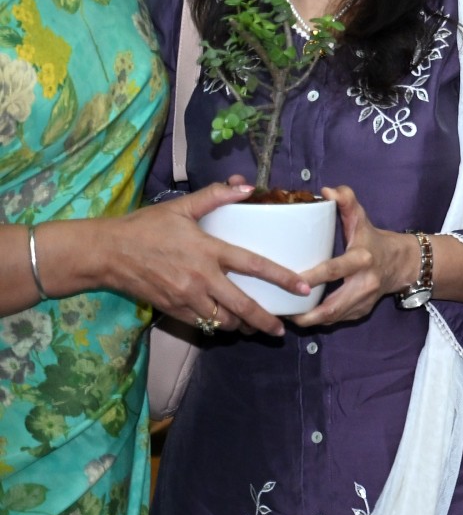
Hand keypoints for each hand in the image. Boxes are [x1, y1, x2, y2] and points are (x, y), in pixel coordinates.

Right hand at [91, 179, 303, 335]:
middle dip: (265, 320)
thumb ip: (215, 196)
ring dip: (241, 324)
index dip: (282, 278)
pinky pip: (202, 324)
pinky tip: (225, 323)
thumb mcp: (180, 207)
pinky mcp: (172, 310)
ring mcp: (186, 298)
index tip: (303, 288)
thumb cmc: (145, 227)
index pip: (254, 265)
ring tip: (255, 325)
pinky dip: (217, 325)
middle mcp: (201, 278)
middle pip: (242, 306)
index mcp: (208, 251)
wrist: (106, 253)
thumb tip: (246, 185)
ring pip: (223, 320)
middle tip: (281, 329)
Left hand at [292, 186, 421, 327]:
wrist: (401, 264)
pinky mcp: (360, 313)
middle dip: (305, 313)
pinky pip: (335, 320)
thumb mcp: (361, 218)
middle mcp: (364, 284)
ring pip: (331, 318)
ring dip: (307, 320)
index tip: (289, 281)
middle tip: (279, 310)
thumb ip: (346, 202)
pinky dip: (316, 320)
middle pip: (332, 306)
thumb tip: (326, 190)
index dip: (311, 277)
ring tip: (282, 316)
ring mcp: (363, 302)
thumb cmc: (372, 239)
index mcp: (361, 260)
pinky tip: (300, 316)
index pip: (333, 270)